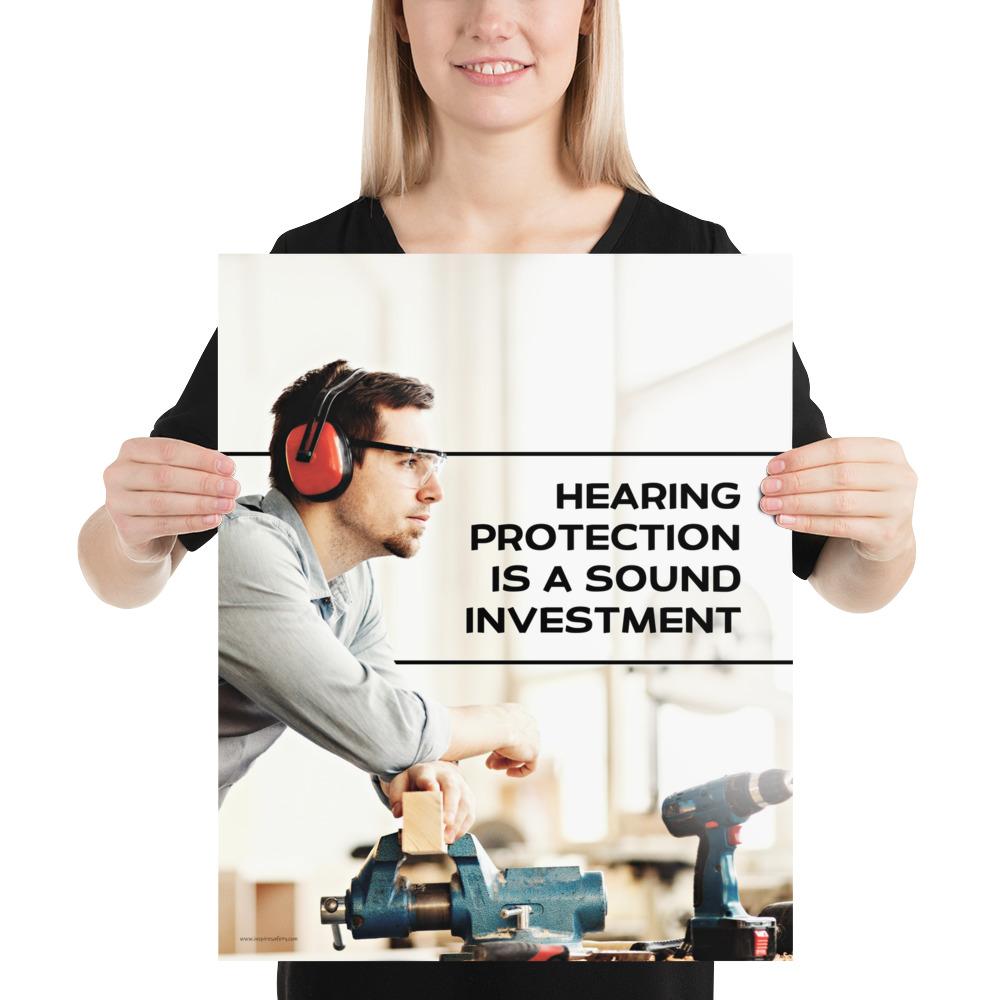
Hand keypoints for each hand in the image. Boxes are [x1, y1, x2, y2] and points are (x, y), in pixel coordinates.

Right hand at [103, 438, 239, 561]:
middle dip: (205, 482)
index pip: (168, 450)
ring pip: (164, 502)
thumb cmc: (159, 494)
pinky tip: (212, 519)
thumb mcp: (173, 472)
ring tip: (226, 504)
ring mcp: (118, 503)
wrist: (139, 531)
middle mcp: (118, 474)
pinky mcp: (127, 529)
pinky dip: (193, 522)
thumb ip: (194, 467)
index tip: (228, 467)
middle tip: (232, 487)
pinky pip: (164, 525)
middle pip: (165, 476)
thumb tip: (225, 470)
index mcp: (131, 451)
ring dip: (201, 503)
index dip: (201, 458)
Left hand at [382, 762, 474, 843]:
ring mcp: (461, 787)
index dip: (430, 784)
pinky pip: (470, 813)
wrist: (437, 773)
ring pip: (464, 802)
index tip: (432, 791)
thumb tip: (399, 812)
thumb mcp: (401, 784)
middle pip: (452, 789)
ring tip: (448, 838)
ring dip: (457, 822)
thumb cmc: (417, 782)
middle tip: (445, 822)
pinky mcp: (469, 799)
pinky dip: (463, 827)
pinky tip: (454, 837)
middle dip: (450, 806)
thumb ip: (397, 797)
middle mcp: (447, 777)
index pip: (428, 777)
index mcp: (427, 772)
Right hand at [485, 704, 539, 777]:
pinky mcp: (535, 752)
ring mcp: (534, 738)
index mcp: (519, 712)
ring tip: (492, 767)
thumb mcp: (487, 725)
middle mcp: (529, 723)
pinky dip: (520, 771)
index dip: (501, 742)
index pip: (512, 731)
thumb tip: (482, 741)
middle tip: (489, 762)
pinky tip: (508, 773)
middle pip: (517, 743)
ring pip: (521, 754)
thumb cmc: (485, 722)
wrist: (495, 725)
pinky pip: (531, 766)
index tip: (490, 750)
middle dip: (502, 754)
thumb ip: (489, 732)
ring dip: (506, 762)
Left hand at [759, 437, 916, 560]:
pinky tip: (788, 521)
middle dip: (797, 481)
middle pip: (839, 475)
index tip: (774, 466)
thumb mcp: (853, 473)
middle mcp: (900, 476)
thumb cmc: (863, 496)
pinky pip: (840, 526)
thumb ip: (825, 465)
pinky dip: (809, 523)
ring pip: (839, 502)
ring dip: (799, 503)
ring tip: (773, 505)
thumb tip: (779, 470)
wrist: (887, 535)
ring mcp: (898, 506)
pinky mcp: (888, 533)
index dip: (803, 457)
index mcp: (889, 451)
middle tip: (769, 487)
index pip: (839, 448)